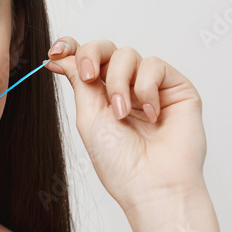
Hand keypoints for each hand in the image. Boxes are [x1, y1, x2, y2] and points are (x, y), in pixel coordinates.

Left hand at [44, 37, 206, 210]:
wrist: (152, 183)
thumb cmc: (120, 162)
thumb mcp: (88, 116)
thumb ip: (78, 81)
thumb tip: (59, 57)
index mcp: (101, 97)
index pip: (86, 60)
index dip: (71, 48)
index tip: (56, 52)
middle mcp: (125, 88)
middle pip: (105, 48)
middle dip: (91, 56)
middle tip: (89, 76)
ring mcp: (151, 86)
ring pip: (127, 54)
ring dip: (119, 82)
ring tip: (123, 113)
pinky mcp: (176, 87)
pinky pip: (154, 65)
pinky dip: (146, 88)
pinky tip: (151, 115)